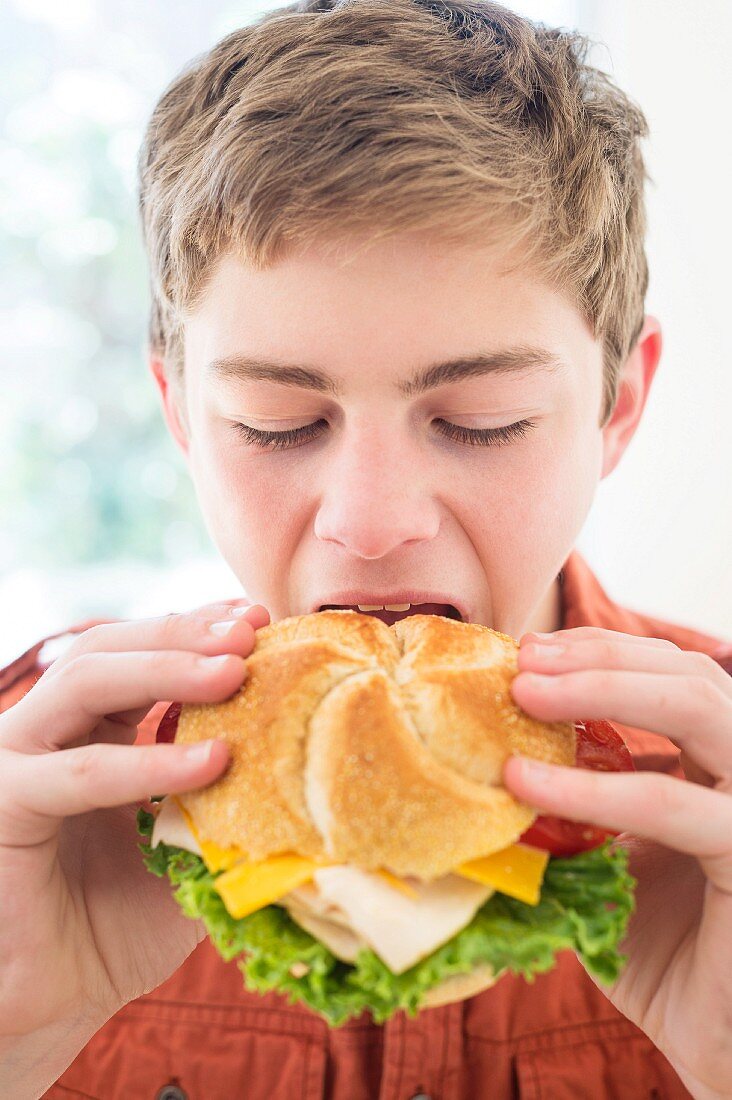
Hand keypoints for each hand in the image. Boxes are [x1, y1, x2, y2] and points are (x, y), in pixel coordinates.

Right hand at [0, 599, 268, 1044]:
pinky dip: (147, 762)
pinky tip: (212, 760)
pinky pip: (79, 775)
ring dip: (164, 669)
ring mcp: (17, 761)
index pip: (139, 653)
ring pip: (85, 682)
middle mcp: (47, 732)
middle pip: (109, 648)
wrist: (60, 1000)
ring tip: (235, 671)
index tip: (261, 619)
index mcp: (88, 728)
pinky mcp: (3, 805)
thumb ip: (226, 790)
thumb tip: (311, 751)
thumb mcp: (188, 838)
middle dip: (183, 633)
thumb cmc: (124, 920)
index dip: (196, 629)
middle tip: (251, 631)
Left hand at [503, 627, 731, 1099]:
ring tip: (524, 694)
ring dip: (604, 689)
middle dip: (601, 657)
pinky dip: (595, 787)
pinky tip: (525, 783)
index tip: (528, 651)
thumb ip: (568, 807)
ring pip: (699, 709)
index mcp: (719, 767)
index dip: (604, 652)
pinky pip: (671, 806)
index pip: (674, 675)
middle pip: (691, 674)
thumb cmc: (656, 948)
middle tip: (524, 662)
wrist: (707, 1038)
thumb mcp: (606, 859)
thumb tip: (477, 753)